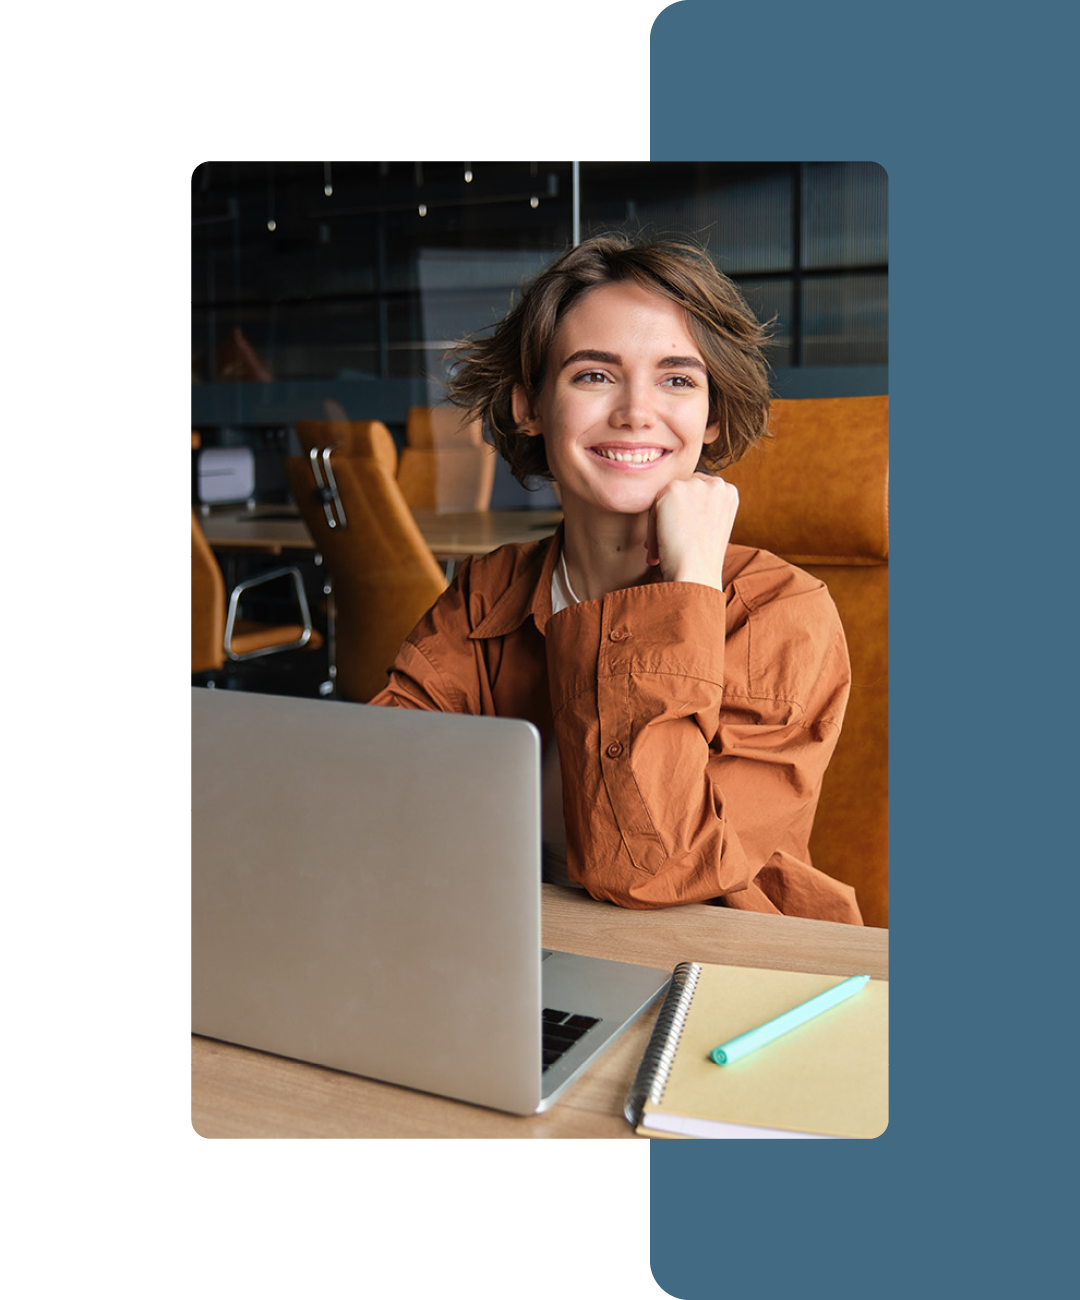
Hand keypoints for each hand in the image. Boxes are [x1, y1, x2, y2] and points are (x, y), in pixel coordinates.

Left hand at [645, 473, 738, 590]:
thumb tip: (678, 507)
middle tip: (670, 545)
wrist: (696, 573)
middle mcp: (716, 484)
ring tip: (664, 549)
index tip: (682, 537)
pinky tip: (660, 546)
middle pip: (682, 493)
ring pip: (665, 499)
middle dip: (673, 517)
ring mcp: (695, 484)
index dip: (686, 516)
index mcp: (728, 492)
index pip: (697, 493)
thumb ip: (702, 510)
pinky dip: (652, 527)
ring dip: (660, 522)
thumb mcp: (713, 528)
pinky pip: (653, 505)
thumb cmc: (702, 560)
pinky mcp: (674, 489)